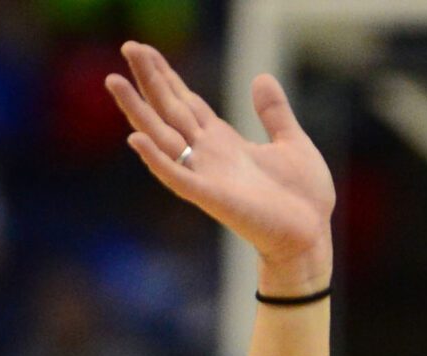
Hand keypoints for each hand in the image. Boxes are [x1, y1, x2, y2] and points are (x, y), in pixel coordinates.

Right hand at [105, 41, 334, 275]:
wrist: (312, 238)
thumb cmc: (304, 198)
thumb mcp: (292, 143)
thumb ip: (274, 113)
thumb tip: (261, 78)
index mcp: (225, 142)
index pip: (187, 102)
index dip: (167, 77)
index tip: (144, 50)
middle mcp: (209, 155)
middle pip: (170, 110)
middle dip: (149, 79)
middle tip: (127, 45)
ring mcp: (207, 176)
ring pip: (163, 137)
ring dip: (138, 110)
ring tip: (114, 81)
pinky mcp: (212, 198)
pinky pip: (178, 177)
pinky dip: (157, 159)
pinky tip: (137, 138)